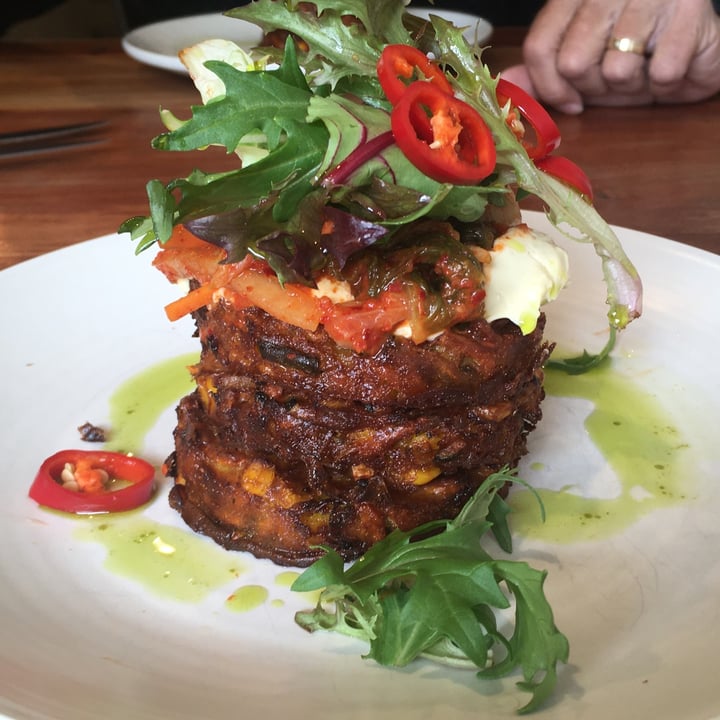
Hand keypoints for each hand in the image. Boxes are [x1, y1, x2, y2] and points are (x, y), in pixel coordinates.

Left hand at [502, 0, 719, 112]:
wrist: (697, 42)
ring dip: (632, 85)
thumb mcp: (582, 64)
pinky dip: (666, 83)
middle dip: (594, 86)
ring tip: (646, 69)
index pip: (539, 46)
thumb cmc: (633, 52)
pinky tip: (670, 65)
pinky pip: (663, 72)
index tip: (571, 102)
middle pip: (573, 63)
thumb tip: (507, 83)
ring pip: (616, 70)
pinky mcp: (690, 9)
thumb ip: (541, 71)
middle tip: (616, 78)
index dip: (549, 86)